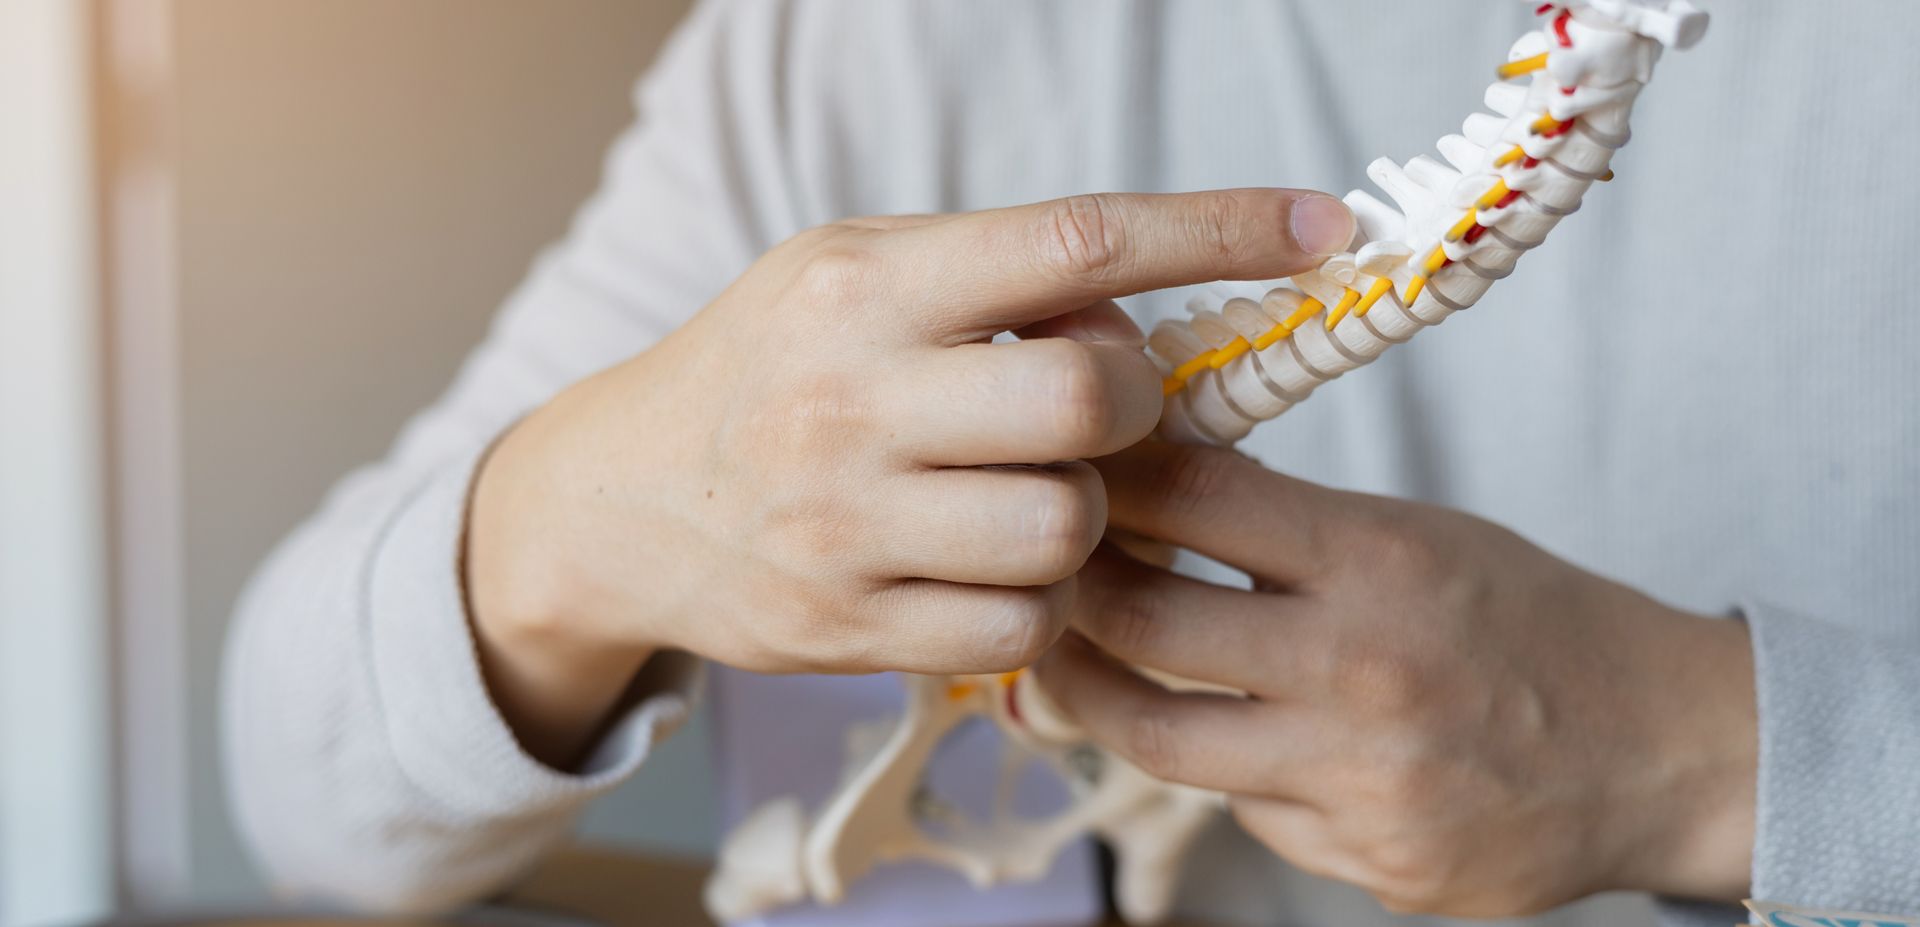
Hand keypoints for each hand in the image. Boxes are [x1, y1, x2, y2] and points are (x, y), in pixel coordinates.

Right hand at [465, 191, 1356, 764]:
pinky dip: (1045, 598)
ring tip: (1032, 491)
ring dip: (1090, 513)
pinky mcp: (849, 625)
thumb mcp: (847, 279)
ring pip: (1070, 526)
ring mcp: (846, 520)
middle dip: (1138, 403)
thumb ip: (987, 281)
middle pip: (1092, 397)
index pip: (1075, 240)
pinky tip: (995, 561)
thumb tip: (1149, 311)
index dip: (1217, 228)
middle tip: (1107, 406)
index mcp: (864, 283)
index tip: (1322, 224)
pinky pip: (1024, 625)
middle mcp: (850, 394)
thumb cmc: (767, 370)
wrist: (620, 499)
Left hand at [1037, 441, 1756, 915]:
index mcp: (1381, 562)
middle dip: (1064, 594)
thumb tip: (1143, 496)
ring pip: (1161, 741)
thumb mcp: (1421, 536)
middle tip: (1032, 576)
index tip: (1059, 472)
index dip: (1103, 480)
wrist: (1663, 748)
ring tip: (1065, 664)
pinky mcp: (1372, 866)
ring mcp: (1364, 784)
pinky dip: (1225, 773)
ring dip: (1091, 696)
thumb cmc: (1532, 621)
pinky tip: (1238, 741)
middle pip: (1141, 626)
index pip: (1192, 498)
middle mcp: (1364, 673)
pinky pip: (1246, 814)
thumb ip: (1291, 528)